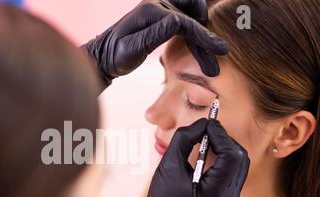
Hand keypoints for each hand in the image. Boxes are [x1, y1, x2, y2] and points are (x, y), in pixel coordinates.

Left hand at [82, 0, 228, 89]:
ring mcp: (159, 8)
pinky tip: (199, 45)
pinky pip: (185, 17)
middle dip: (206, 42)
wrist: (104, 57)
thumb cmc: (115, 57)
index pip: (185, 23)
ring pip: (192, 15)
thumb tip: (178, 22)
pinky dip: (195, 28)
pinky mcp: (161, 15)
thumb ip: (154, 36)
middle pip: (191, 19)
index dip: (203, 38)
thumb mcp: (132, 50)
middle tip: (215, 65)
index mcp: (150, 12)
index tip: (220, 52)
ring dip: (203, 32)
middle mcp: (156, 5)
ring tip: (209, 56)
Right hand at [131, 118, 249, 196]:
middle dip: (224, 138)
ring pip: (239, 160)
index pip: (231, 155)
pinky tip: (210, 149)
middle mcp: (230, 194)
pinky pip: (234, 167)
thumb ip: (184, 139)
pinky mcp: (228, 193)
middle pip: (239, 156)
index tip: (207, 124)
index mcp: (217, 190)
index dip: (221, 135)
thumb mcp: (169, 164)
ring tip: (207, 137)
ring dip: (225, 145)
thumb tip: (202, 124)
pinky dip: (225, 154)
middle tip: (206, 129)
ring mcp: (231, 195)